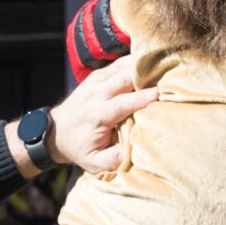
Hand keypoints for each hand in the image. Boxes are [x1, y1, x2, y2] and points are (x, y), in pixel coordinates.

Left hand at [49, 56, 157, 173]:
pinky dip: (135, 61)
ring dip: (143, 65)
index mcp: (96, 115)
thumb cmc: (79, 149)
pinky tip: (151, 61)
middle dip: (146, 74)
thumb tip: (133, 152)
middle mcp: (95, 94)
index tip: (161, 93)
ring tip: (165, 64)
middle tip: (170, 73)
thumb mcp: (93, 163)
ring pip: (123, 65)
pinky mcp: (98, 74)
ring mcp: (95, 81)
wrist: (55, 131)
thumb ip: (112, 159)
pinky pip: (119, 62)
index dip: (142, 97)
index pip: (122, 103)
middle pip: (124, 77)